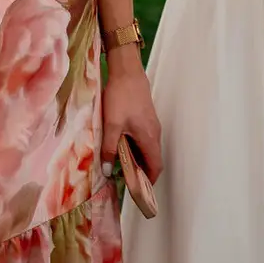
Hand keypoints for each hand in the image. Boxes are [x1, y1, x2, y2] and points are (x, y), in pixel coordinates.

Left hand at [101, 57, 163, 181]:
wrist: (127, 72)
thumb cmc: (121, 98)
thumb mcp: (111, 125)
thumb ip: (109, 149)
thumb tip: (108, 171)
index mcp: (149, 138)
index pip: (155, 167)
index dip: (148, 181)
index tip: (138, 190)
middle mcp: (154, 133)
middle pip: (152, 159)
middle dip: (141, 172)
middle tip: (125, 180)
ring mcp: (152, 125)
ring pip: (148, 149)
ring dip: (137, 159)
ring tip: (120, 166)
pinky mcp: (146, 118)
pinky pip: (144, 139)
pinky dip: (136, 147)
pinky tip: (121, 145)